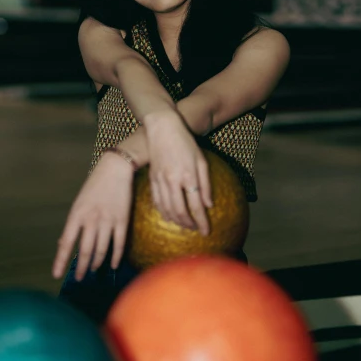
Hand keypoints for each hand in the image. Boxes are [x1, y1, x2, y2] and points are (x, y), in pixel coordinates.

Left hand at [52, 152, 133, 281]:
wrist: (115, 168)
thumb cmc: (94, 185)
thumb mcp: (79, 202)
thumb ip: (73, 223)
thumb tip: (62, 243)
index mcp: (77, 213)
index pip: (66, 242)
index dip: (60, 260)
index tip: (56, 274)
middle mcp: (91, 219)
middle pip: (85, 250)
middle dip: (81, 267)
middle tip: (79, 277)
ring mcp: (108, 220)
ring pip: (101, 249)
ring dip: (96, 262)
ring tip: (93, 269)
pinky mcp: (122, 220)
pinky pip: (119, 243)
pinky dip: (116, 256)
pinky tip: (113, 264)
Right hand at [143, 109, 212, 234]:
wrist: (163, 128)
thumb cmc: (185, 142)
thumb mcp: (201, 160)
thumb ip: (205, 184)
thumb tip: (208, 205)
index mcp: (188, 175)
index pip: (196, 206)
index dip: (202, 222)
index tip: (206, 232)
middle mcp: (173, 180)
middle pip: (180, 211)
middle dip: (189, 224)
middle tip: (196, 229)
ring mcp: (160, 180)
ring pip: (167, 208)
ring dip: (176, 220)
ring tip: (184, 225)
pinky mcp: (152, 178)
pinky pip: (157, 200)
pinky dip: (163, 212)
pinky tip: (169, 216)